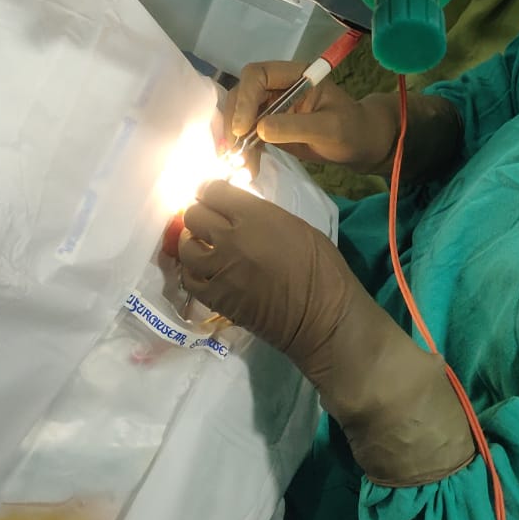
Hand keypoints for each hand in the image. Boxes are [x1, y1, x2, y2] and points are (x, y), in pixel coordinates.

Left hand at [169, 181, 474, 485]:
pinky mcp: (218, 300)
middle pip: (190, 213)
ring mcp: (220, 273)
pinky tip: (214, 274)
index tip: (230, 198)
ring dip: (193, 244)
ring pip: (184, 244)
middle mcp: (232, 242)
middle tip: (222, 223)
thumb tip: (236, 198)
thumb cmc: (329, 278)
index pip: (210, 188)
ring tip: (216, 249)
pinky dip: (195, 272)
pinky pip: (189, 275)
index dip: (217, 192)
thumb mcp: (303, 232)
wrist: (334, 331)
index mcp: (259, 220)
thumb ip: (264, 214)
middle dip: (201, 216)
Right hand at [225, 61, 397, 174]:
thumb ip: (296, 126)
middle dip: (235, 123)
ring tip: (242, 167)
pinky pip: (249, 136)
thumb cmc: (352, 129)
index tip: (244, 128)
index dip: (245, 98)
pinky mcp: (270, 127)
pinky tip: (248, 168)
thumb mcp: (329, 127)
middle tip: (235, 152)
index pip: (258, 75)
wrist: (360, 144)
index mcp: (295, 75)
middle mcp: (279, 87)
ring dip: (237, 142)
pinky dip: (245, 151)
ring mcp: (273, 106)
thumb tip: (260, 129)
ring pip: (241, 117)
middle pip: (242, 95)